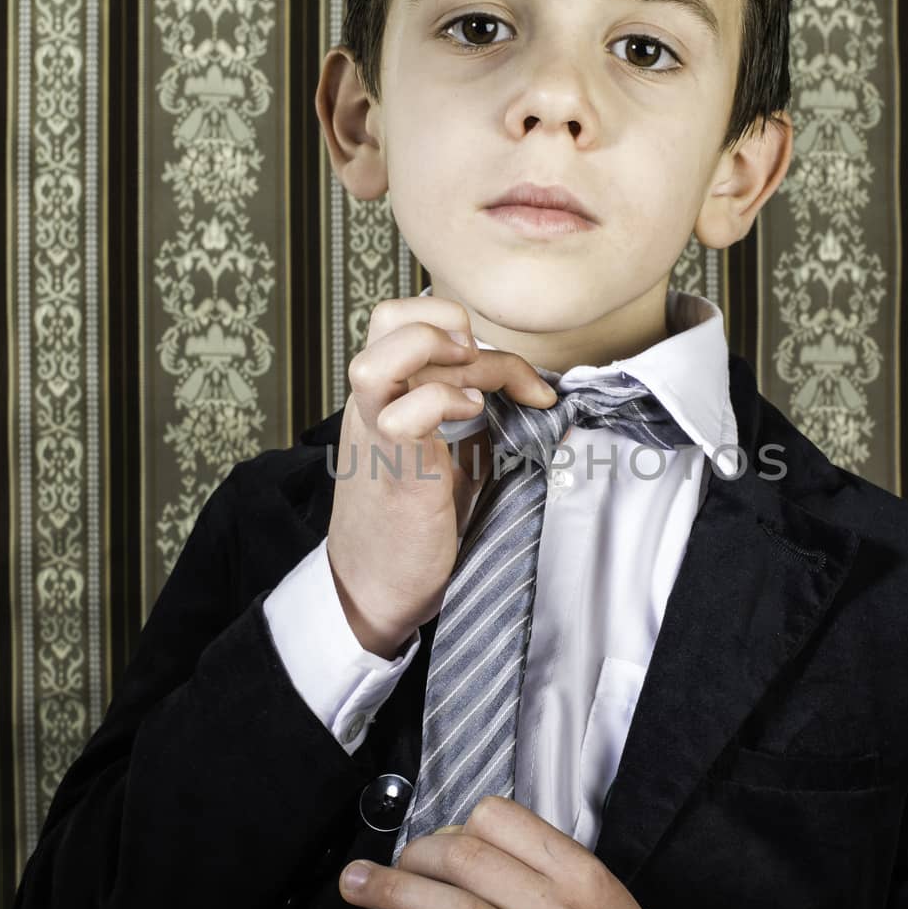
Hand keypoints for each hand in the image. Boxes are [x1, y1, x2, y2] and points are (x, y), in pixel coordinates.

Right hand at [327, 296, 556, 653]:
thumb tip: (534, 390)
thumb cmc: (416, 526)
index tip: (504, 370)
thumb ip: (472, 414)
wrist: (374, 590)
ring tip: (474, 389)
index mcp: (386, 396)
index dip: (457, 323)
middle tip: (492, 370)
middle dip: (452, 325)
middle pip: (388, 318)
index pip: (404, 317)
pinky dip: (442, 402)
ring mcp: (376, 437)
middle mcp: (373, 407)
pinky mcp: (394, 473)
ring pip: (377, 360)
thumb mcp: (450, 453)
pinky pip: (401, 415)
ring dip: (436, 358)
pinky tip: (473, 418)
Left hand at [338, 795, 720, 908]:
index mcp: (578, 875)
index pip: (499, 820)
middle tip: (387, 866)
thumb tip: (460, 839)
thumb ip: (539, 861)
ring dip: (396, 896)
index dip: (454, 826)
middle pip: (468, 861)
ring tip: (356, 886)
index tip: (437, 844)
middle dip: (414, 854)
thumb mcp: (598, 887)